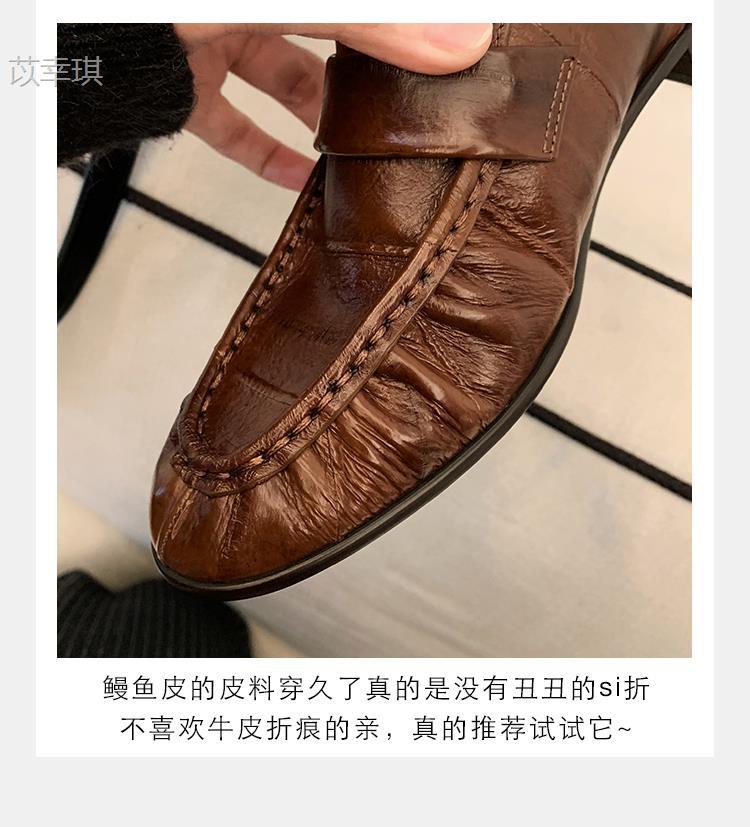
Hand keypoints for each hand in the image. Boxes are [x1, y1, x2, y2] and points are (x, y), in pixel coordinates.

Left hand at [174, 24, 492, 189]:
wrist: (59, 34)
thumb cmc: (159, 5)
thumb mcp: (283, 1)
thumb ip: (368, 17)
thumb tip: (460, 37)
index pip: (360, 7)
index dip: (402, 29)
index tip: (449, 64)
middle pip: (327, 35)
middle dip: (366, 76)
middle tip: (406, 114)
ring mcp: (211, 32)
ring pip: (280, 80)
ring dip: (319, 121)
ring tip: (361, 155)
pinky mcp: (181, 81)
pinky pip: (231, 124)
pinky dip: (265, 155)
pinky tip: (301, 182)